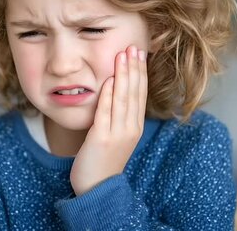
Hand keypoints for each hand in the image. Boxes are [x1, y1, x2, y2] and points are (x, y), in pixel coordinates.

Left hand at [70, 45, 147, 195]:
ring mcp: (117, 134)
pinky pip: (106, 113)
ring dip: (123, 75)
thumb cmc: (102, 161)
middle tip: (133, 47)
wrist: (96, 190)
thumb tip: (115, 91)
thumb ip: (117, 116)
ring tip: (123, 55)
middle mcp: (130, 129)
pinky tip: (109, 79)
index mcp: (134, 127)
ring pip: (123, 99)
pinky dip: (109, 95)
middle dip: (134, 68)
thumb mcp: (115, 136)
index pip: (140, 94)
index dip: (140, 72)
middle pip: (134, 93)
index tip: (139, 53)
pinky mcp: (101, 139)